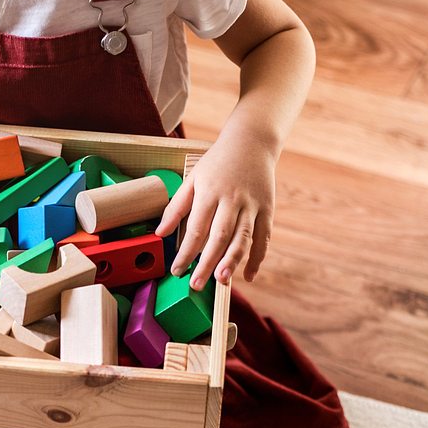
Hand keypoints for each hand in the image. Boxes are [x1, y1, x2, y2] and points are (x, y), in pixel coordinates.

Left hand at [156, 132, 275, 287]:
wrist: (252, 142)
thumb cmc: (217, 163)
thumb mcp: (193, 178)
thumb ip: (176, 207)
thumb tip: (160, 233)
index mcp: (209, 193)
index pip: (195, 229)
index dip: (185, 252)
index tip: (176, 270)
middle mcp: (232, 201)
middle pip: (219, 237)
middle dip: (206, 263)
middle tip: (196, 285)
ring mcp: (252, 206)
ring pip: (243, 238)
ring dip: (232, 261)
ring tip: (221, 281)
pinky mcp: (268, 210)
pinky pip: (263, 238)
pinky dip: (257, 258)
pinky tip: (248, 276)